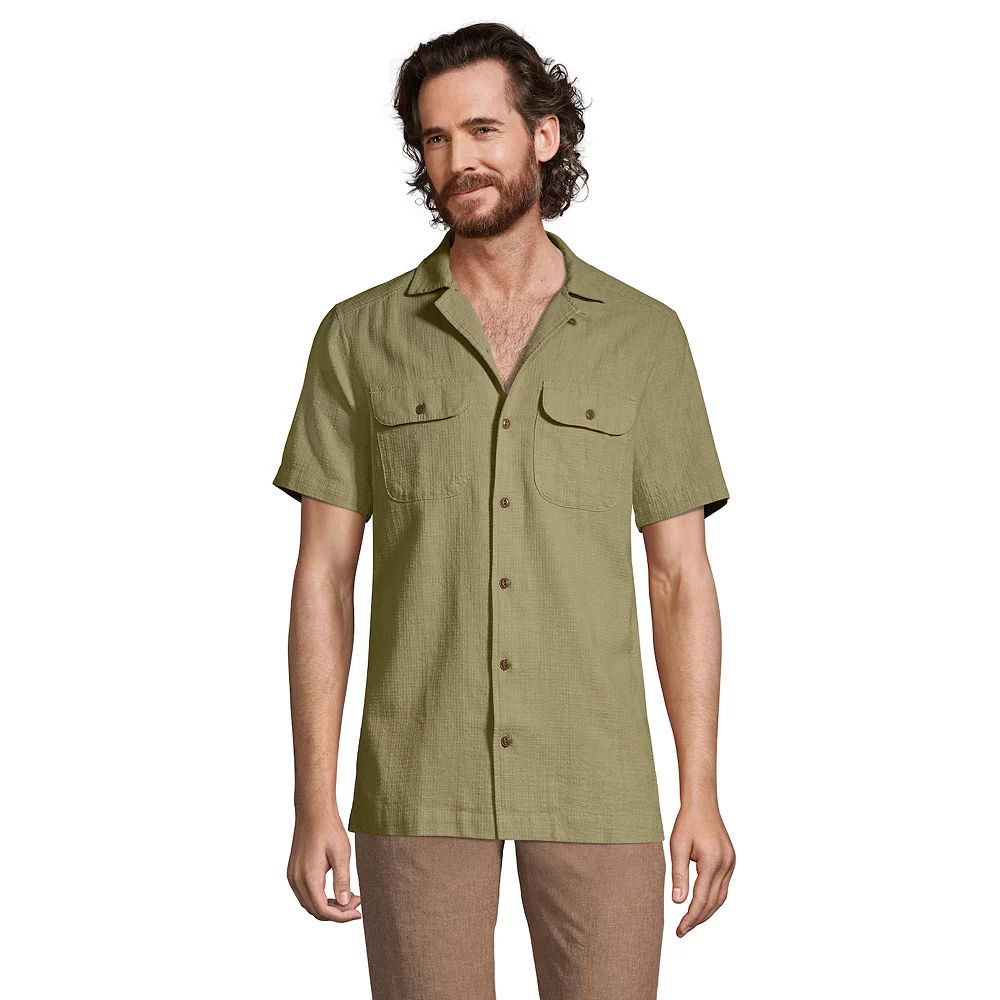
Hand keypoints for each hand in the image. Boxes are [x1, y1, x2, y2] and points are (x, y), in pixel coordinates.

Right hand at [287, 814, 360, 921]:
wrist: (313, 811)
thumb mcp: (341, 853)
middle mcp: (296, 880)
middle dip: (337, 912)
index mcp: (308, 877)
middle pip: (315, 910)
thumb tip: (344, 904)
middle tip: (357, 902)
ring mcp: (292, 876)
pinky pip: (305, 894)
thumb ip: (342, 880)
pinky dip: (320, 898)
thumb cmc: (329, 829)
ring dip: (329, 906)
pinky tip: (336, 891)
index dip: (341, 916)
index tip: (358, 913)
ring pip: (309, 904)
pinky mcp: (293, 872)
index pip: (323, 909)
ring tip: (349, 897)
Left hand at [669, 802, 734, 936]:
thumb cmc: (687, 822)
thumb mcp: (677, 847)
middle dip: (698, 919)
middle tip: (682, 930)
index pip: (701, 899)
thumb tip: (678, 902)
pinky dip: (713, 899)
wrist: (702, 804)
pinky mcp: (731, 861)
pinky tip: (702, 904)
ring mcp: (731, 863)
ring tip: (691, 921)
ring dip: (707, 911)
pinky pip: (724, 887)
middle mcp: (726, 865)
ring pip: (721, 897)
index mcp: (712, 862)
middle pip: (713, 902)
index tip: (680, 930)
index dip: (690, 917)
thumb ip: (678, 875)